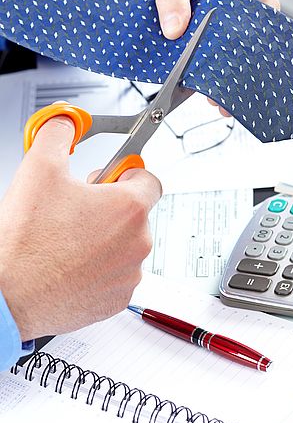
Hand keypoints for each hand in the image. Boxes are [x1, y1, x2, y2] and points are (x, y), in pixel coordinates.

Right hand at [0, 116, 160, 340]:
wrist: (7, 296)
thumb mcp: (39, 168)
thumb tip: (65, 122)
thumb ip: (58, 134)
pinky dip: (100, 268)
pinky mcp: (116, 300)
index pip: (149, 179)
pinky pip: (116, 275)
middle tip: (78, 209)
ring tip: (70, 239)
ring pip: (126, 245)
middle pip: (136, 213)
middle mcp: (138, 243)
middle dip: (111, 206)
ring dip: (106, 238)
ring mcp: (128, 274)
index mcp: (130, 208)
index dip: (126, 173)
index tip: (111, 177)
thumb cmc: (25, 242)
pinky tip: (71, 263)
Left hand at [155, 0, 279, 116]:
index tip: (210, 81)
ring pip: (252, 51)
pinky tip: (227, 84)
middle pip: (249, 48)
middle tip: (215, 100)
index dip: (222, 60)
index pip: (237, 32)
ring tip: (221, 101)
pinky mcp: (262, 25)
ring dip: (235, 73)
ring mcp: (266, 17)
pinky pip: (252, 48)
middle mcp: (262, 5)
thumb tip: (172, 30)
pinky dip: (237, 64)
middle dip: (230, 75)